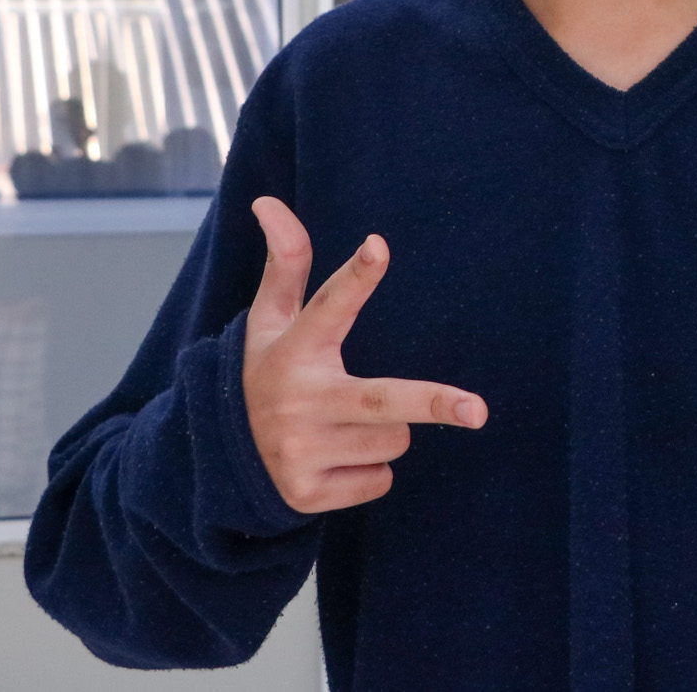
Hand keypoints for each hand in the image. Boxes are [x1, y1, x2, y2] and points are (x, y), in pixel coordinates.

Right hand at [243, 196, 487, 512]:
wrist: (217, 460)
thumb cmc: (264, 371)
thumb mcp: (268, 320)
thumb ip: (285, 263)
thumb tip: (267, 200)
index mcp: (291, 349)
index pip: (328, 305)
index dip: (357, 276)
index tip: (379, 245)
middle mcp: (296, 402)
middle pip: (382, 401)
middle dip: (433, 404)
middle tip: (479, 410)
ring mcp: (300, 452)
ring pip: (393, 440)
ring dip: (385, 433)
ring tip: (341, 424)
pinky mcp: (307, 495)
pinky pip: (380, 480)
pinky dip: (368, 472)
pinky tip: (332, 460)